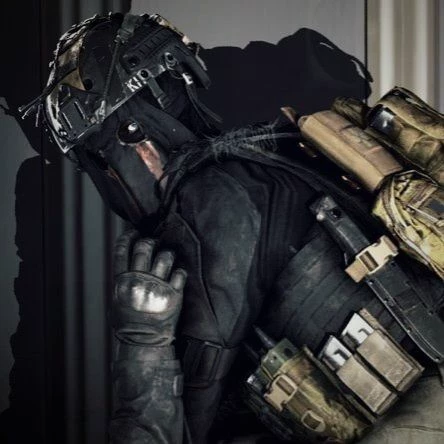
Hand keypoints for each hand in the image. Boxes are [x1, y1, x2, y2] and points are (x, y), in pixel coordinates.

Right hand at [112, 229, 186, 345]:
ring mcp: (157, 287)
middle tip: (154, 243)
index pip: (122, 250)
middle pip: (144, 247)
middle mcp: (139, 281)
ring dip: (167, 253)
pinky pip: (180, 272)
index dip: (129, 236)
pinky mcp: (174, 294)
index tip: (134, 231)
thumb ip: (122, 280)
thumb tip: (127, 259)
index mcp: (122, 282)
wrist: (144, 343)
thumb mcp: (116, 300)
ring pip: (165, 256)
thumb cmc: (128, 323)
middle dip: (150, 241)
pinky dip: (180, 271)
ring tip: (167, 257)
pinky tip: (177, 274)